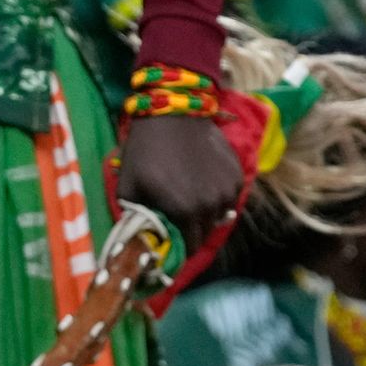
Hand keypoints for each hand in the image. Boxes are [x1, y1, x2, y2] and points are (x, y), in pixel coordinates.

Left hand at [118, 114, 242, 254]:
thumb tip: (139, 239)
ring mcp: (228, 190)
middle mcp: (211, 205)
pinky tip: (202, 187)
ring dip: (205, 217)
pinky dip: (218, 199)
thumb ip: (135, 217)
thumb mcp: (127, 188)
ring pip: (218, 218)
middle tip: (177, 225)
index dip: (177, 250)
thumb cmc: (144, 151)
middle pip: (204, 235)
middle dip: (190, 234)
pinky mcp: (237, 175)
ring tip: (189, 205)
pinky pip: (229, 199)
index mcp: (183, 212)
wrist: (172, 115)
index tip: (169, 246)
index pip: (187, 247)